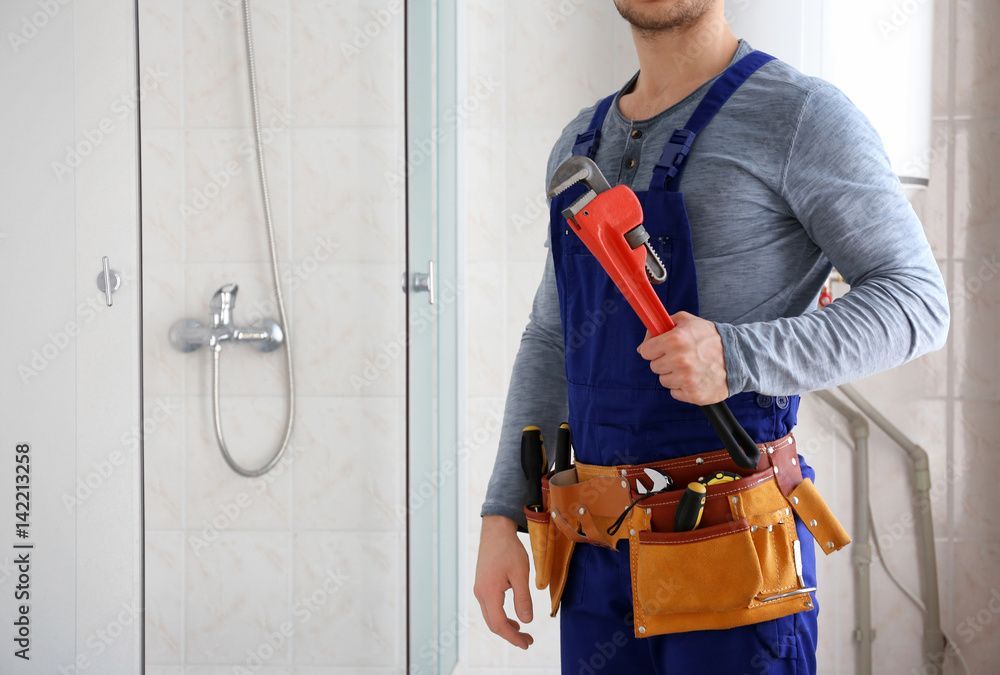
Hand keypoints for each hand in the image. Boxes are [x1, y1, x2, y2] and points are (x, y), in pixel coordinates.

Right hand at [474, 515, 533, 648]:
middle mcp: (480, 593)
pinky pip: (490, 607)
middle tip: (528, 641)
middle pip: (493, 624)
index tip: (527, 644)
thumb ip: (523, 599)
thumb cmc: (509, 550)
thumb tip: (527, 621)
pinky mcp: (482, 584)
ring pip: (490, 616)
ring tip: (521, 631)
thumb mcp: (521, 574)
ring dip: (505, 626)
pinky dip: (500, 616)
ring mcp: (479, 589)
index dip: (513, 637)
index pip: (499, 624)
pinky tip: (512, 616)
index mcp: (489, 593)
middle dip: (510, 635)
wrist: (495, 530)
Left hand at [637, 311, 728, 404]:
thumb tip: (643, 343)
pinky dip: (682, 387)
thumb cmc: (710, 338)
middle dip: (664, 361)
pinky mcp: (693, 394)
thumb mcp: (687, 321)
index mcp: (675, 340)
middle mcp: (679, 360)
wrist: (738, 357)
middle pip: (654, 366)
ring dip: (673, 375)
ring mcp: (686, 379)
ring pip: (663, 380)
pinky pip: (674, 392)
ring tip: (689, 367)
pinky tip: (694, 377)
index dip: (652, 349)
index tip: (660, 348)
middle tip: (680, 356)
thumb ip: (662, 325)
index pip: (645, 351)